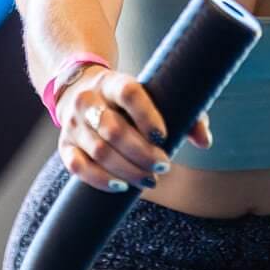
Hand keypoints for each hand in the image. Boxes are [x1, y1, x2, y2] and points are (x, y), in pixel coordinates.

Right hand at [57, 67, 212, 192]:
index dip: (147, 115)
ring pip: (99, 151)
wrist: (78, 88)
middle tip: (164, 166)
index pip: (129, 93)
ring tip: (151, 179)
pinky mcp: (65, 145)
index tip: (163, 136)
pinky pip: (78, 166)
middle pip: (113, 129)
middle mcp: (88, 100)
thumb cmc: (128, 99)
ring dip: (128, 170)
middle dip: (142, 153)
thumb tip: (204, 141)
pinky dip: (100, 180)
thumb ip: (185, 114)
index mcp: (111, 82)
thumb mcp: (152, 94)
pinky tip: (121, 187)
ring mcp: (73, 123)